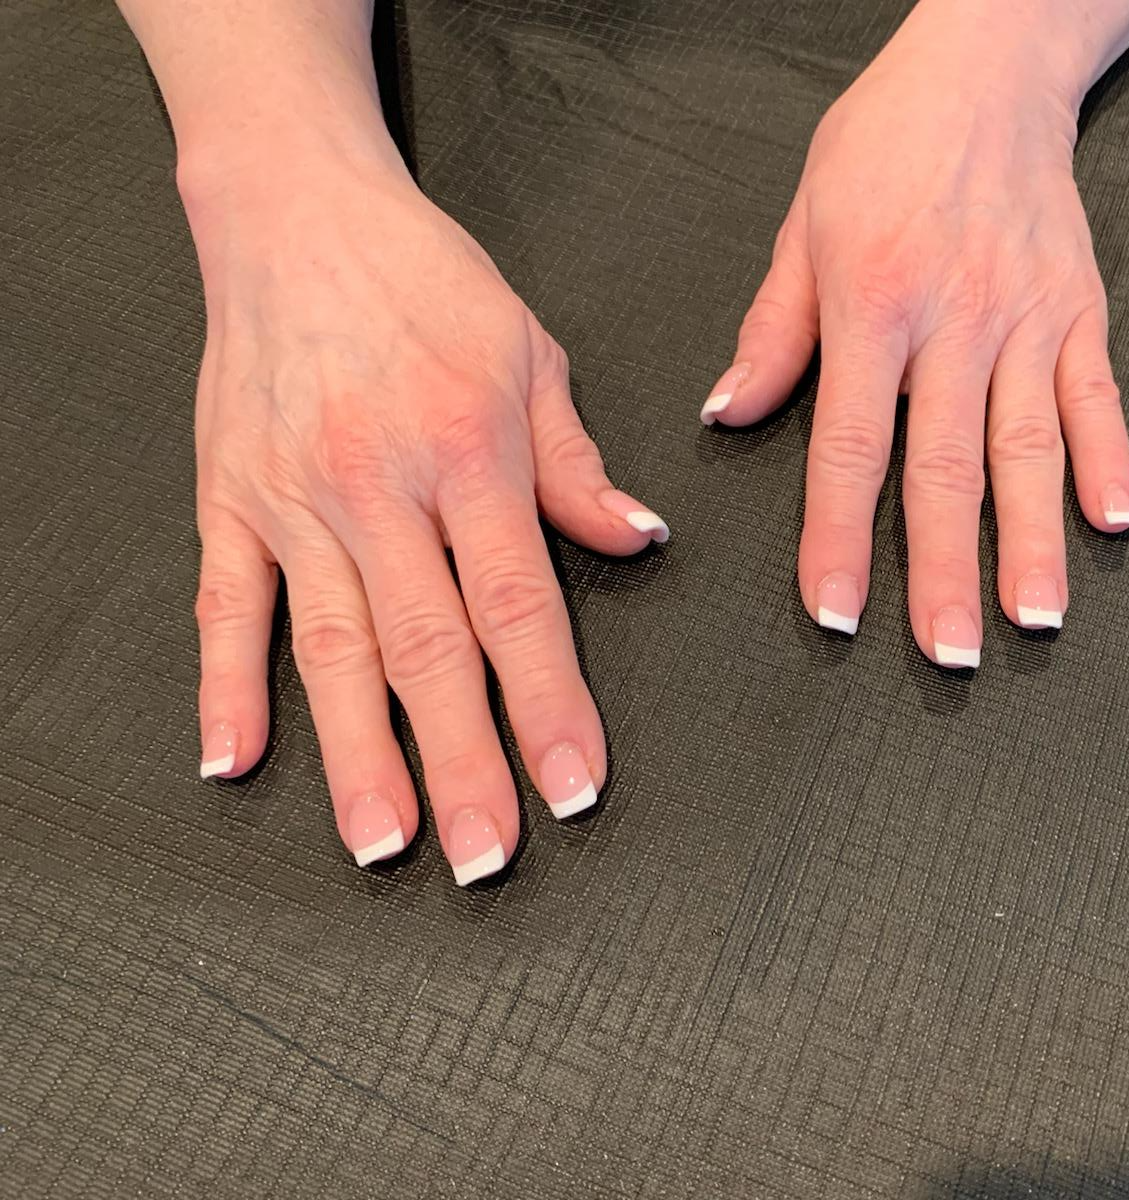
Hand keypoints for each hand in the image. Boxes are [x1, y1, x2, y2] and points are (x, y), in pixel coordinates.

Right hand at [186, 157, 665, 882]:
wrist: (299, 212)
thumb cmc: (424, 280)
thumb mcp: (532, 355)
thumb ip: (576, 466)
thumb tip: (636, 541)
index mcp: (471, 454)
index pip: (519, 605)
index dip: (549, 703)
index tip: (575, 782)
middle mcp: (381, 487)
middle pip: (428, 651)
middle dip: (463, 763)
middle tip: (484, 856)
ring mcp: (296, 499)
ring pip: (330, 649)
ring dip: (358, 756)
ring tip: (383, 842)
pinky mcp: (229, 497)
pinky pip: (226, 605)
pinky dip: (224, 686)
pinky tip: (234, 761)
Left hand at [700, 0, 1128, 666]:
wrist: (987, 68)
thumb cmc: (885, 143)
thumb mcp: (804, 224)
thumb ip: (774, 329)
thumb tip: (728, 414)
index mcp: (873, 305)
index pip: (851, 446)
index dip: (841, 537)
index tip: (837, 612)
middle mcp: (954, 321)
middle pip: (948, 468)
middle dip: (945, 571)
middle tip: (948, 656)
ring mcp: (1026, 318)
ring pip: (1030, 448)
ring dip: (1034, 540)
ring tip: (1035, 618)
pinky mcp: (1081, 308)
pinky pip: (1098, 396)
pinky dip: (1110, 460)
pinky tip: (1114, 522)